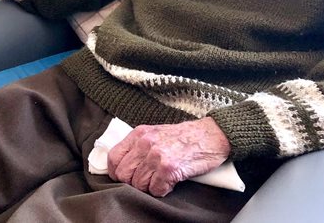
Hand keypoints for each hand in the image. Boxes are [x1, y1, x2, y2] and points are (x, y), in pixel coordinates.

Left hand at [107, 118, 229, 196]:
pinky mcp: (169, 169)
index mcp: (139, 134)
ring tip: (160, 180)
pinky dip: (162, 190)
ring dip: (149, 187)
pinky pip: (155, 190)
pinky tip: (170, 182)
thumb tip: (122, 164)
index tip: (124, 177)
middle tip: (146, 181)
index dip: (116, 172)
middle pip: (123, 174)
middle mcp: (145, 144)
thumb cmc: (183, 137)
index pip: (113, 158)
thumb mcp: (155, 133)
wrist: (210, 136)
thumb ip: (138, 145)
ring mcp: (156, 156)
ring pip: (138, 184)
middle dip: (133, 182)